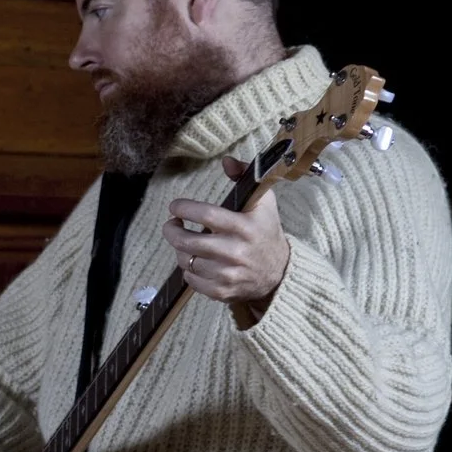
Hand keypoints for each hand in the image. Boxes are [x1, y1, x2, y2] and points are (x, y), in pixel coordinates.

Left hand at [166, 156, 290, 318]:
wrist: (280, 272)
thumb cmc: (266, 231)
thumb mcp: (263, 202)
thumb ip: (246, 176)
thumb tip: (226, 160)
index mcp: (245, 226)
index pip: (206, 214)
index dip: (184, 208)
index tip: (175, 206)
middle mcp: (236, 251)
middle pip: (187, 241)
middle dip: (172, 230)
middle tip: (172, 224)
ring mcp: (228, 274)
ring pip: (186, 261)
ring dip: (180, 250)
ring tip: (186, 242)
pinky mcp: (222, 291)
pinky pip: (190, 280)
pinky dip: (188, 270)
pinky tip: (196, 262)